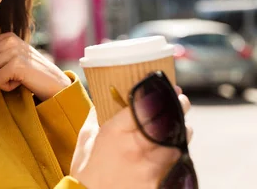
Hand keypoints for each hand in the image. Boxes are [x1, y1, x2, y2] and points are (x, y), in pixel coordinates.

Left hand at [0, 33, 71, 100]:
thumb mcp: (12, 60)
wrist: (57, 86)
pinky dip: (6, 87)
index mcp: (7, 36)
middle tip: (5, 79)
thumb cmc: (31, 76)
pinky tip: (20, 83)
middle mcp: (10, 40)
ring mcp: (14, 50)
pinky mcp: (17, 64)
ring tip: (15, 79)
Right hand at [70, 87, 192, 188]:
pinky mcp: (157, 183)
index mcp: (116, 132)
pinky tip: (174, 151)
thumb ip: (96, 119)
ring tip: (183, 127)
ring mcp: (149, 167)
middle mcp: (135, 147)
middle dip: (178, 109)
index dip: (159, 95)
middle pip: (166, 123)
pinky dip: (175, 156)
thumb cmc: (85, 171)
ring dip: (181, 134)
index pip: (144, 106)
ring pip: (176, 145)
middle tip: (183, 101)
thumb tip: (101, 104)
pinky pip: (172, 166)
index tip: (170, 88)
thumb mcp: (86, 139)